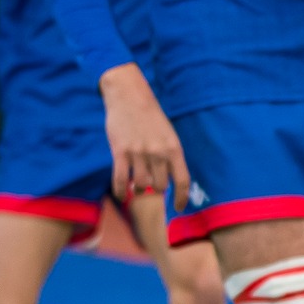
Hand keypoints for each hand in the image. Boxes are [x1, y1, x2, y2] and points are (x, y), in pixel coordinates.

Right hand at [99, 63, 189, 210]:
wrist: (129, 95)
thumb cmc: (150, 117)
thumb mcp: (168, 135)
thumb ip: (170, 157)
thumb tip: (168, 182)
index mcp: (174, 149)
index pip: (182, 181)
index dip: (182, 199)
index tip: (178, 207)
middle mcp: (158, 153)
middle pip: (160, 187)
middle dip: (156, 190)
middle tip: (151, 185)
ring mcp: (139, 153)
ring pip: (141, 186)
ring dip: (140, 189)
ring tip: (137, 185)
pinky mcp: (120, 152)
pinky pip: (121, 180)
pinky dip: (122, 192)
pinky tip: (123, 195)